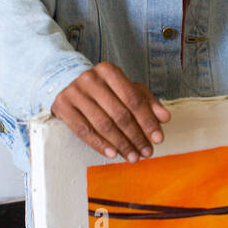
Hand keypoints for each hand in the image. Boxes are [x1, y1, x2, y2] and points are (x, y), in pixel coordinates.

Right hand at [51, 62, 170, 161]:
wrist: (66, 83)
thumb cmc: (104, 90)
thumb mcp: (126, 90)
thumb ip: (147, 102)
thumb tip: (165, 118)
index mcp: (109, 71)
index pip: (133, 98)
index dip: (147, 120)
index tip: (158, 138)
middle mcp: (90, 79)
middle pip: (119, 113)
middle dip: (136, 136)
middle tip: (146, 152)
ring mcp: (74, 92)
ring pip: (102, 124)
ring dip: (120, 144)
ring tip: (132, 157)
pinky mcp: (62, 106)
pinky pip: (83, 130)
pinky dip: (99, 144)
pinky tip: (112, 154)